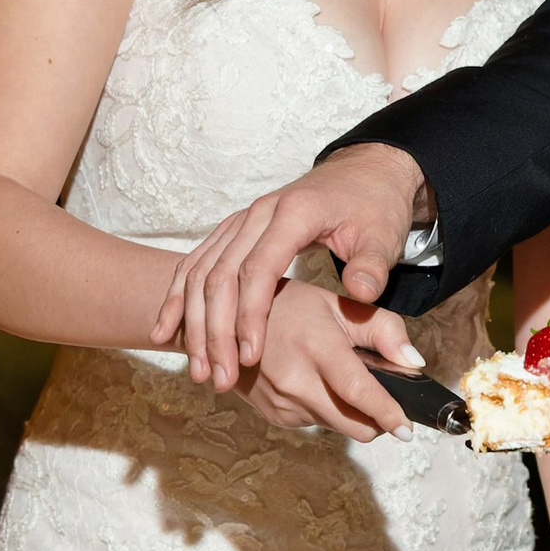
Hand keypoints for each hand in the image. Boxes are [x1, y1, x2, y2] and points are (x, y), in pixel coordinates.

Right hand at [162, 143, 433, 388]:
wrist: (363, 174)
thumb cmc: (373, 208)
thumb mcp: (382, 236)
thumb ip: (372, 266)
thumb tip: (360, 291)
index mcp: (293, 213)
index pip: (259, 267)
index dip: (250, 314)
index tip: (249, 355)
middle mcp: (259, 213)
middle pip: (221, 273)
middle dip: (216, 330)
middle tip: (220, 376)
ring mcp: (241, 221)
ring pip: (201, 271)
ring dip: (194, 322)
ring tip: (198, 368)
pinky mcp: (233, 231)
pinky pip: (195, 264)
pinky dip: (179, 298)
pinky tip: (166, 331)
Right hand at [245, 278, 424, 439]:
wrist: (230, 323)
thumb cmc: (288, 308)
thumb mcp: (339, 305)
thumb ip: (384, 329)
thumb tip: (414, 362)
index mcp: (317, 348)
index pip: (358, 391)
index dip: (387, 414)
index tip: (407, 428)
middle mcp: (297, 381)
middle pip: (354, 425)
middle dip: (376, 420)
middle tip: (383, 400)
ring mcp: (283, 403)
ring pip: (337, 427)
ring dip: (349, 413)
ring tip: (338, 379)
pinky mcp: (274, 416)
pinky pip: (315, 423)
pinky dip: (325, 410)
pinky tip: (315, 383)